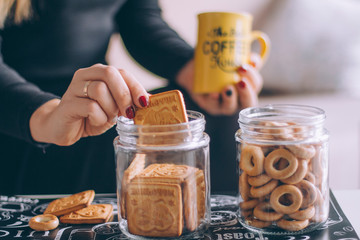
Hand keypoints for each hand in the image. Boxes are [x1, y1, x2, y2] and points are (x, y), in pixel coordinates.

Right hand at [30, 64, 148, 145]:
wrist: (64, 127)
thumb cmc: (92, 115)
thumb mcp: (115, 107)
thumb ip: (129, 102)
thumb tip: (152, 100)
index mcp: (99, 72)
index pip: (122, 72)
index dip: (135, 86)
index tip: (145, 102)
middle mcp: (85, 75)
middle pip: (110, 74)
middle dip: (124, 95)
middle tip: (128, 113)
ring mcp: (74, 88)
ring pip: (100, 90)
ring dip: (109, 109)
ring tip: (106, 117)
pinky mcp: (68, 104)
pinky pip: (90, 107)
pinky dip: (99, 117)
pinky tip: (95, 121)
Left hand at [176, 54, 263, 114]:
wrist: (193, 70)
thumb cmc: (215, 63)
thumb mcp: (228, 56)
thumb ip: (240, 53)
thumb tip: (250, 52)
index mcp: (246, 86)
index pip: (256, 84)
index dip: (254, 77)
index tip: (247, 65)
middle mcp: (237, 98)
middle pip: (249, 101)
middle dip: (247, 92)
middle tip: (241, 81)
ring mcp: (223, 104)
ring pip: (231, 107)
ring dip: (231, 98)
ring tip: (227, 88)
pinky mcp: (209, 106)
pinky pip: (213, 105)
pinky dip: (214, 99)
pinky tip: (213, 93)